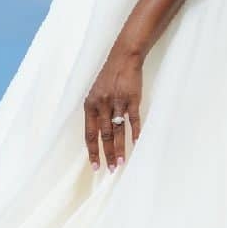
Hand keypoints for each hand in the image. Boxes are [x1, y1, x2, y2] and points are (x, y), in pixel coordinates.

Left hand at [84, 45, 142, 171]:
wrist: (123, 58)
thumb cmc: (109, 77)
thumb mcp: (96, 93)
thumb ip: (96, 112)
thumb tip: (97, 134)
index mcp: (90, 105)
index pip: (90, 133)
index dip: (93, 150)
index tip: (95, 165)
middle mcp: (102, 105)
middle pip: (104, 135)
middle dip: (107, 154)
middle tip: (110, 169)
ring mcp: (118, 102)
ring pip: (118, 130)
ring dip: (120, 148)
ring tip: (121, 163)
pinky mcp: (132, 99)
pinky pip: (133, 119)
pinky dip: (135, 132)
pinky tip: (136, 144)